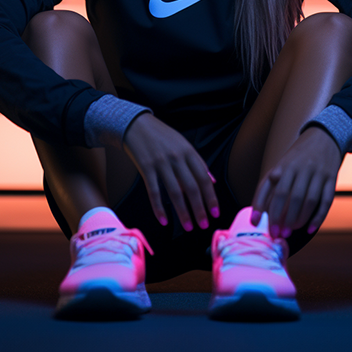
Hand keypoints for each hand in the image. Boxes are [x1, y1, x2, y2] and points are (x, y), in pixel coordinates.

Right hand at [122, 113, 218, 231]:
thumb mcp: (183, 144)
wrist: (136, 125)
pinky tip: (164, 220)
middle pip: (191, 188)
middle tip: (204, 225)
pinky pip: (153, 191)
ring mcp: (161, 163)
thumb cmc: (162, 136)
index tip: (215, 212)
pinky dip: (159, 207)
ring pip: (174, 192)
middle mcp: (176, 157)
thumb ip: (198, 162)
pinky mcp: (146, 168)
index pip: (204, 178)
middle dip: (199, 209)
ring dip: (183, 212)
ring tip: (189, 226)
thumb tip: (212, 181)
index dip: (211, 197)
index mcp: (188, 151)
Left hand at [251, 126, 341, 237]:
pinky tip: (310, 228)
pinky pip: (326, 201)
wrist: (323, 137)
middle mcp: (300, 169)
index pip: (271, 189)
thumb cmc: (296, 159)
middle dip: (283, 218)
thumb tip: (257, 217)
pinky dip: (318, 217)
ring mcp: (317, 173)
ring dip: (299, 219)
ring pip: (309, 201)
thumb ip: (268, 189)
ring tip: (291, 230)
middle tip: (278, 233)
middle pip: (290, 197)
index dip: (263, 208)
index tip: (257, 224)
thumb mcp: (279, 167)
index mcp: (284, 166)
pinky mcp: (331, 179)